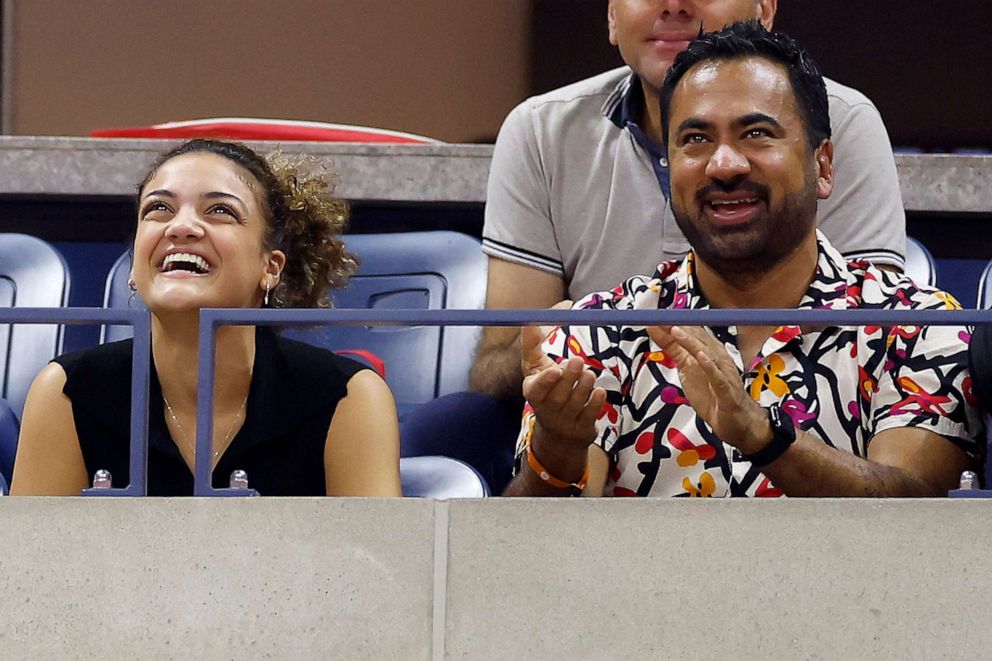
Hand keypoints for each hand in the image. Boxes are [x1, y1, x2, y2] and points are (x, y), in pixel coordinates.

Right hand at [520, 321, 606, 474]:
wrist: (558, 430)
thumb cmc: (547, 387)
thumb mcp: (536, 366)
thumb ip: (533, 344)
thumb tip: (534, 319)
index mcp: (534, 393)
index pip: (536, 391)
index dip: (544, 382)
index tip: (554, 370)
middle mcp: (547, 410)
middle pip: (557, 397)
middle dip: (568, 379)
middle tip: (577, 361)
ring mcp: (565, 422)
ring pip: (575, 405)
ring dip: (583, 388)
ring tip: (589, 373)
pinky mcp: (582, 428)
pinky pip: (590, 416)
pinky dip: (595, 403)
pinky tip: (599, 391)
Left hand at [648, 325, 769, 451]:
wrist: (733, 420)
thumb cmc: (711, 392)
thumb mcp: (686, 368)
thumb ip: (672, 347)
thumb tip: (655, 328)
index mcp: (708, 350)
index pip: (691, 330)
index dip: (673, 321)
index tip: (656, 314)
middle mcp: (717, 357)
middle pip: (698, 337)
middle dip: (679, 326)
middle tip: (661, 318)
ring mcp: (723, 372)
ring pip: (707, 353)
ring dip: (691, 341)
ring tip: (676, 330)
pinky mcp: (726, 389)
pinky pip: (718, 376)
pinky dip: (710, 366)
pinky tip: (700, 357)